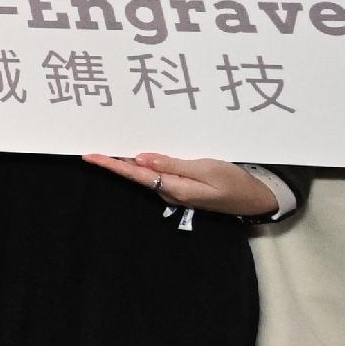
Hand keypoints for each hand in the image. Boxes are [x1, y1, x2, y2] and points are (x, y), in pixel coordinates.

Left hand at [82, 153, 282, 218]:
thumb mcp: (206, 169)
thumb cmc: (234, 182)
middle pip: (134, 174)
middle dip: (112, 162)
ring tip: (106, 147)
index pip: (135, 174)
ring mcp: (175, 189)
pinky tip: (136, 153)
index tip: (90, 155)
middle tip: (89, 148)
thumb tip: (140, 159)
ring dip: (125, 161)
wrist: (254, 198)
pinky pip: (157, 172)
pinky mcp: (181, 185)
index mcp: (173, 188)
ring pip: (144, 173)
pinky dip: (143, 162)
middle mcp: (169, 190)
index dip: (112, 164)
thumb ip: (172, 164)